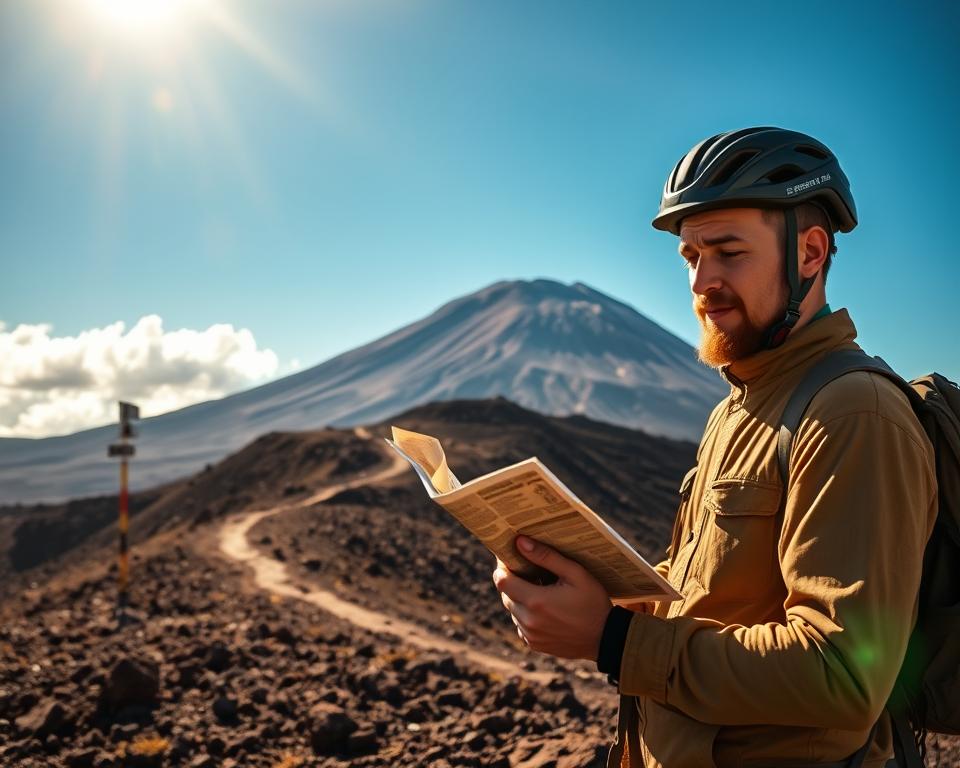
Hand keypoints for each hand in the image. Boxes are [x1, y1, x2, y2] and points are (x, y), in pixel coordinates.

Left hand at [492, 535, 611, 660]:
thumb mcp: (575, 574)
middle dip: (513, 581)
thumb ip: (547, 557)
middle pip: (505, 595)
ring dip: (520, 598)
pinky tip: (544, 608)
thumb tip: (520, 542)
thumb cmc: (593, 602)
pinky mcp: (534, 644)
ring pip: (513, 610)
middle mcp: (528, 621)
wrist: (605, 638)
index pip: (501, 581)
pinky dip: (526, 614)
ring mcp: (530, 635)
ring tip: (540, 589)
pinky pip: (520, 625)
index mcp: (536, 601)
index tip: (511, 559)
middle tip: (529, 571)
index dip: (503, 568)